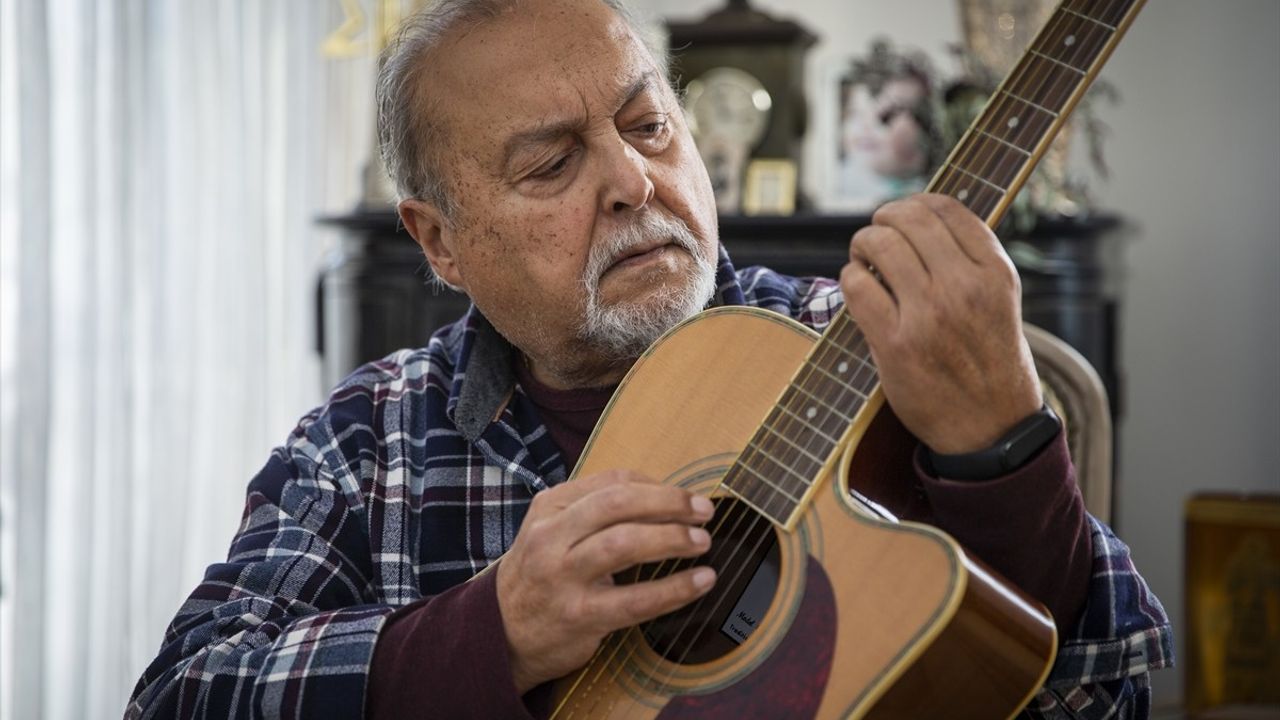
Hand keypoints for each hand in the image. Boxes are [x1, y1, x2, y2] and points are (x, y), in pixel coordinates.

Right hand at [495, 470, 715, 693]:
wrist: (501, 633)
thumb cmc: (541, 576)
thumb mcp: (553, 531)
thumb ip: (595, 511)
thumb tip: (665, 498)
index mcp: (550, 507)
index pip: (613, 482)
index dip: (658, 486)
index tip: (688, 497)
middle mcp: (552, 536)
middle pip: (619, 504)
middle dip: (669, 502)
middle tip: (704, 512)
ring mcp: (563, 576)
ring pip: (625, 544)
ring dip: (672, 538)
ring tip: (702, 542)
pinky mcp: (580, 616)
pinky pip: (636, 599)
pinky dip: (675, 588)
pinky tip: (700, 581)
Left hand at [839, 194, 1041, 453]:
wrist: (991, 428)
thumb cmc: (988, 360)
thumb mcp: (998, 300)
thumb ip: (968, 260)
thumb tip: (916, 216)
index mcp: (995, 272)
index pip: (946, 209)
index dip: (914, 203)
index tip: (901, 216)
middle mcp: (965, 287)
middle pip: (908, 219)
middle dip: (883, 220)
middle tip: (875, 236)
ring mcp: (929, 315)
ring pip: (879, 245)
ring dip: (862, 245)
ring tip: (864, 260)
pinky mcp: (896, 343)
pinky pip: (857, 286)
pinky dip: (850, 278)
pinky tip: (858, 288)